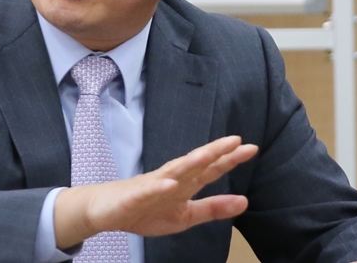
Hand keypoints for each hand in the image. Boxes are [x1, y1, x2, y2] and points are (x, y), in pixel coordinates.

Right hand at [54, 135, 257, 248]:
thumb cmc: (145, 209)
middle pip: (195, 163)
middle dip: (214, 152)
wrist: (106, 210)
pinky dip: (158, 186)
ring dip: (190, 162)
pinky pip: (148, 191)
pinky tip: (170, 183)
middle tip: (235, 141)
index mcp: (184, 184)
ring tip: (207, 154)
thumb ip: (213, 208)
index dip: (229, 160)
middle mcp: (170, 178)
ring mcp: (152, 185)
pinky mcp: (135, 196)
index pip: (210, 169)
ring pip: (173, 171)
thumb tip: (245, 201)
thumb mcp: (185, 215)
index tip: (250, 148)